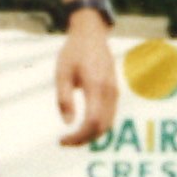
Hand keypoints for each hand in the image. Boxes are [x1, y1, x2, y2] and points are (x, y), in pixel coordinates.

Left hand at [56, 12, 119, 146]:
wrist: (91, 35)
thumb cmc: (73, 52)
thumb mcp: (62, 74)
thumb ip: (64, 99)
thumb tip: (68, 123)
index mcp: (95, 86)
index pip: (91, 122)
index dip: (78, 137)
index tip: (62, 140)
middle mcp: (109, 91)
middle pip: (102, 127)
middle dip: (83, 139)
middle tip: (65, 142)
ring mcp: (114, 92)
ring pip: (108, 124)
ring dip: (91, 135)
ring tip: (72, 136)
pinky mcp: (115, 91)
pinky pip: (109, 116)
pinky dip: (97, 126)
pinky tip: (83, 126)